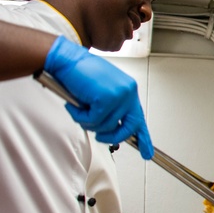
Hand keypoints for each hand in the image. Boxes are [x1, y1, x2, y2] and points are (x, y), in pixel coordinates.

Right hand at [43, 36, 154, 158]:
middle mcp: (128, 91)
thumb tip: (113, 129)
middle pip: (129, 127)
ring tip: (80, 107)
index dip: (143, 138)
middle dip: (113, 137)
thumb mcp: (102, 92)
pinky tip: (75, 104)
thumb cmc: (80, 74)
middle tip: (100, 137)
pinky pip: (93, 121)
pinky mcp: (107, 98)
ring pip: (106, 126)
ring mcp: (119, 95)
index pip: (139, 118)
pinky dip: (80, 116)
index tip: (146, 153)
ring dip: (88, 122)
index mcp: (129, 90)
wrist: (66, 59)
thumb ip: (111, 109)